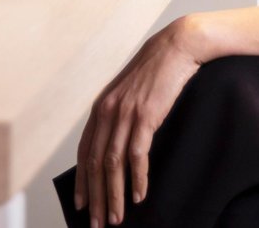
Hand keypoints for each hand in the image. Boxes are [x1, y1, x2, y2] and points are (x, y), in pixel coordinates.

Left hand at [76, 18, 207, 225]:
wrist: (177, 47)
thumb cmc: (157, 73)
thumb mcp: (130, 94)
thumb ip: (120, 117)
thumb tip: (118, 149)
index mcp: (100, 107)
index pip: (84, 152)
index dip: (82, 181)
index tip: (81, 204)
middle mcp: (107, 111)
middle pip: (95, 163)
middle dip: (95, 197)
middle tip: (97, 223)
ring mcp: (125, 113)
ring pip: (113, 164)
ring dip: (114, 195)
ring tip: (116, 218)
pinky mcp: (146, 116)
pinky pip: (137, 155)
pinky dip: (137, 178)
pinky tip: (139, 195)